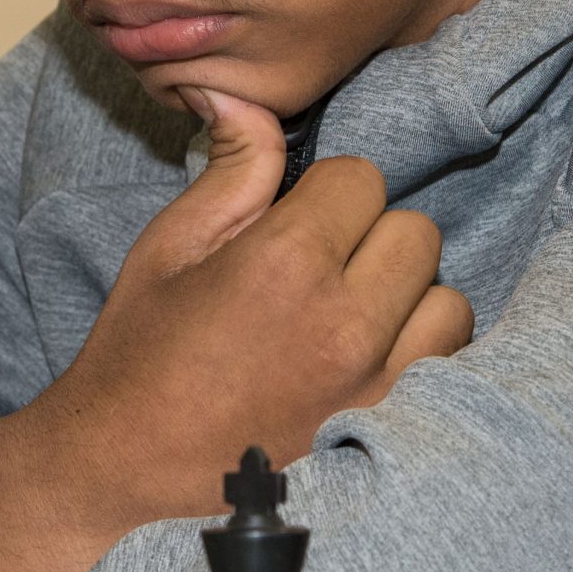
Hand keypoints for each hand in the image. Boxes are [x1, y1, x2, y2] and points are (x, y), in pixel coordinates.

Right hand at [0, 87, 470, 571]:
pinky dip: (422, 357)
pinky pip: (449, 366)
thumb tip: (243, 98)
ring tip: (355, 321)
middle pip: (415, 231)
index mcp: (285, 260)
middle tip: (324, 273)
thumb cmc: (139, 358)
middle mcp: (343, 320)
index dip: (327, 194)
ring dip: (409, 302)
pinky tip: (371, 365)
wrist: (123, 473)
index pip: (362, 178)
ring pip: (446, 301)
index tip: (295, 225)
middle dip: (372, 240)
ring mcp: (374, 384)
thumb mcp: (169, 248)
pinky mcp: (389, 432)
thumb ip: (231, 170)